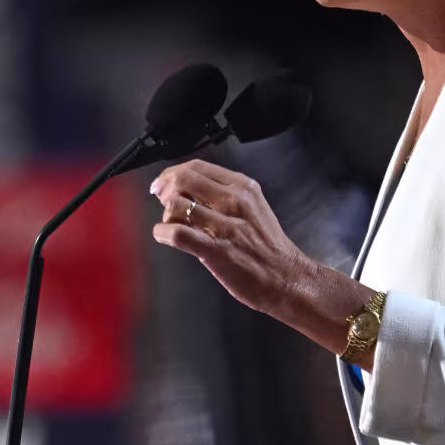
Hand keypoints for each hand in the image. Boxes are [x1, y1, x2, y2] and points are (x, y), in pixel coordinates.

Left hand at [151, 159, 309, 313]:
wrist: (285, 277)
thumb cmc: (267, 245)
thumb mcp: (252, 206)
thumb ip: (224, 194)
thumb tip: (188, 187)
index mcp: (243, 186)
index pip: (197, 166)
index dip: (173, 172)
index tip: (165, 182)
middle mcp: (234, 201)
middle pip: (183, 180)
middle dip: (164, 188)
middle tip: (160, 198)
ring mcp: (225, 225)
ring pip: (176, 205)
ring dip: (166, 214)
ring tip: (171, 224)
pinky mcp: (216, 250)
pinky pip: (177, 234)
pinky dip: (163, 233)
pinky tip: (165, 236)